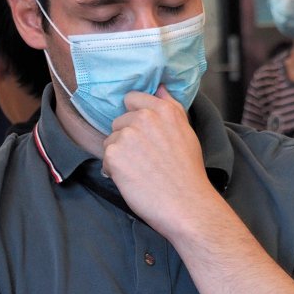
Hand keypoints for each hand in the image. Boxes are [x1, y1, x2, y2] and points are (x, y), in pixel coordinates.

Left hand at [102, 86, 214, 237]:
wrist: (186, 205)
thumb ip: (171, 108)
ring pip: (111, 141)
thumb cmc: (188, 173)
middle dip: (127, 139)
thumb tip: (160, 88)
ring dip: (119, 156)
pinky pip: (105, 159)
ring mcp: (127, 135)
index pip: (132, 99)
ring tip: (140, 172)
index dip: (134, 117)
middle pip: (119, 122)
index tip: (142, 134)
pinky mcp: (114, 154)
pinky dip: (114, 172)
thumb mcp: (186, 133)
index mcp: (163, 110)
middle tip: (145, 160)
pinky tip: (132, 181)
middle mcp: (144, 117)